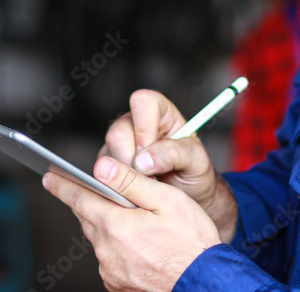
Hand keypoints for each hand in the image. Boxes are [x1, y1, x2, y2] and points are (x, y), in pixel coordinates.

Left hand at [43, 156, 220, 291]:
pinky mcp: (118, 285)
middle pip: (88, 218)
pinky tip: (135, 245)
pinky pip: (108, 259)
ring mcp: (110, 271)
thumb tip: (100, 166)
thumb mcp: (165, 200)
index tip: (49, 177)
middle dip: (89, 203)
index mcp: (115, 224)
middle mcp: (106, 250)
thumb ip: (130, 181)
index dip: (63, 185)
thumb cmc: (191, 241)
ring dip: (106, 226)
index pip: (79, 198)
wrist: (206, 283)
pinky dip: (115, 247)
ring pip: (98, 239)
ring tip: (128, 220)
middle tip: (92, 191)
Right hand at [101, 89, 237, 241]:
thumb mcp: (195, 160)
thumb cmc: (193, 172)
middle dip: (132, 160)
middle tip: (150, 179)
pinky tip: (136, 192)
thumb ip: (173, 154)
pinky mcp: (110, 163)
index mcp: (160, 112)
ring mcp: (120, 144)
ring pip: (108, 155)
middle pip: (118, 132)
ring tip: (148, 187)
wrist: (188, 197)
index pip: (143, 102)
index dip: (144, 127)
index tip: (150, 153)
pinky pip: (104, 173)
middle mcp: (136, 123)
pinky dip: (118, 186)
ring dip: (126, 176)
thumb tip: (143, 160)